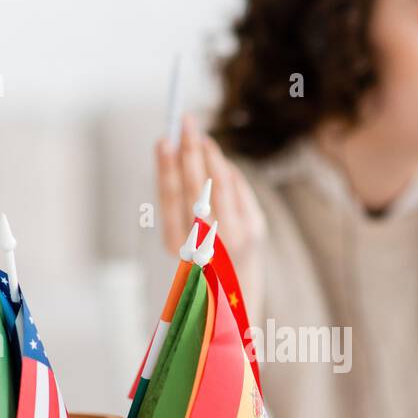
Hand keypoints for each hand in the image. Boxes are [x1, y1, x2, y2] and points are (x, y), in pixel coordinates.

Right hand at [155, 113, 267, 265]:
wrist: (235, 296)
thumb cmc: (202, 263)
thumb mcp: (181, 242)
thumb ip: (179, 205)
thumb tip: (184, 154)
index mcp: (178, 246)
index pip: (170, 198)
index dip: (167, 166)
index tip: (163, 139)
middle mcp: (206, 243)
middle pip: (196, 186)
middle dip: (190, 150)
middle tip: (184, 121)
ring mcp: (234, 237)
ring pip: (220, 185)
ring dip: (211, 156)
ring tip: (201, 136)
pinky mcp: (254, 230)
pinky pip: (238, 191)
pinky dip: (227, 171)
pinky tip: (216, 157)